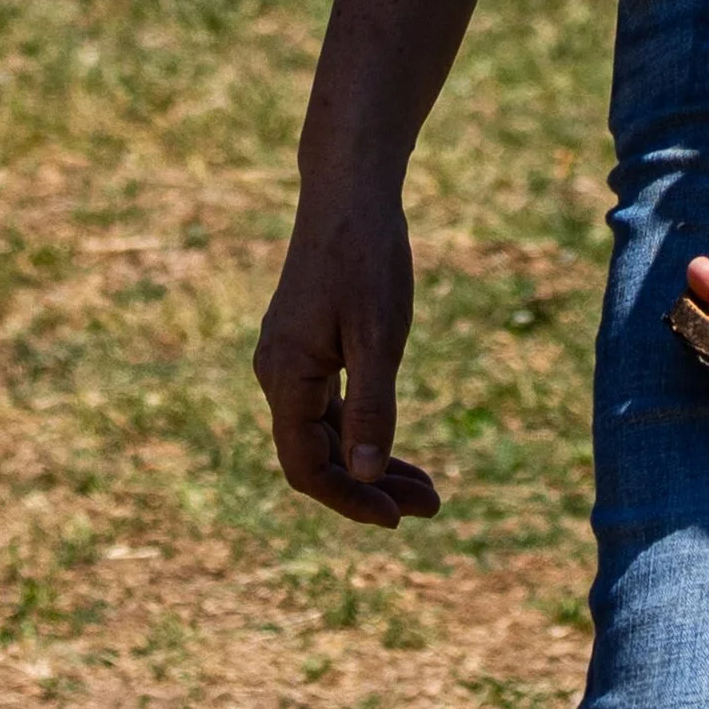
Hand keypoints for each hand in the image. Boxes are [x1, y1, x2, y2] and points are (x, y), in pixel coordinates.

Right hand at [254, 189, 440, 530]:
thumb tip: (367, 473)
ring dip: (371, 463)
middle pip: (317, 456)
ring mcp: (290, 359)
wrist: (349, 190)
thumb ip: (372, 404)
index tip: (400, 518)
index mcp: (285, 376)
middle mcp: (277, 373)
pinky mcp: (307, 345)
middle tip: (431, 507)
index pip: (308, 466)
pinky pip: (329, 405)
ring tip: (427, 488)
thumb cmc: (367, 255)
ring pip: (326, 433)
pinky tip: (395, 444)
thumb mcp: (378, 333)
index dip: (351, 499)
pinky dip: (363, 428)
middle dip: (371, 487)